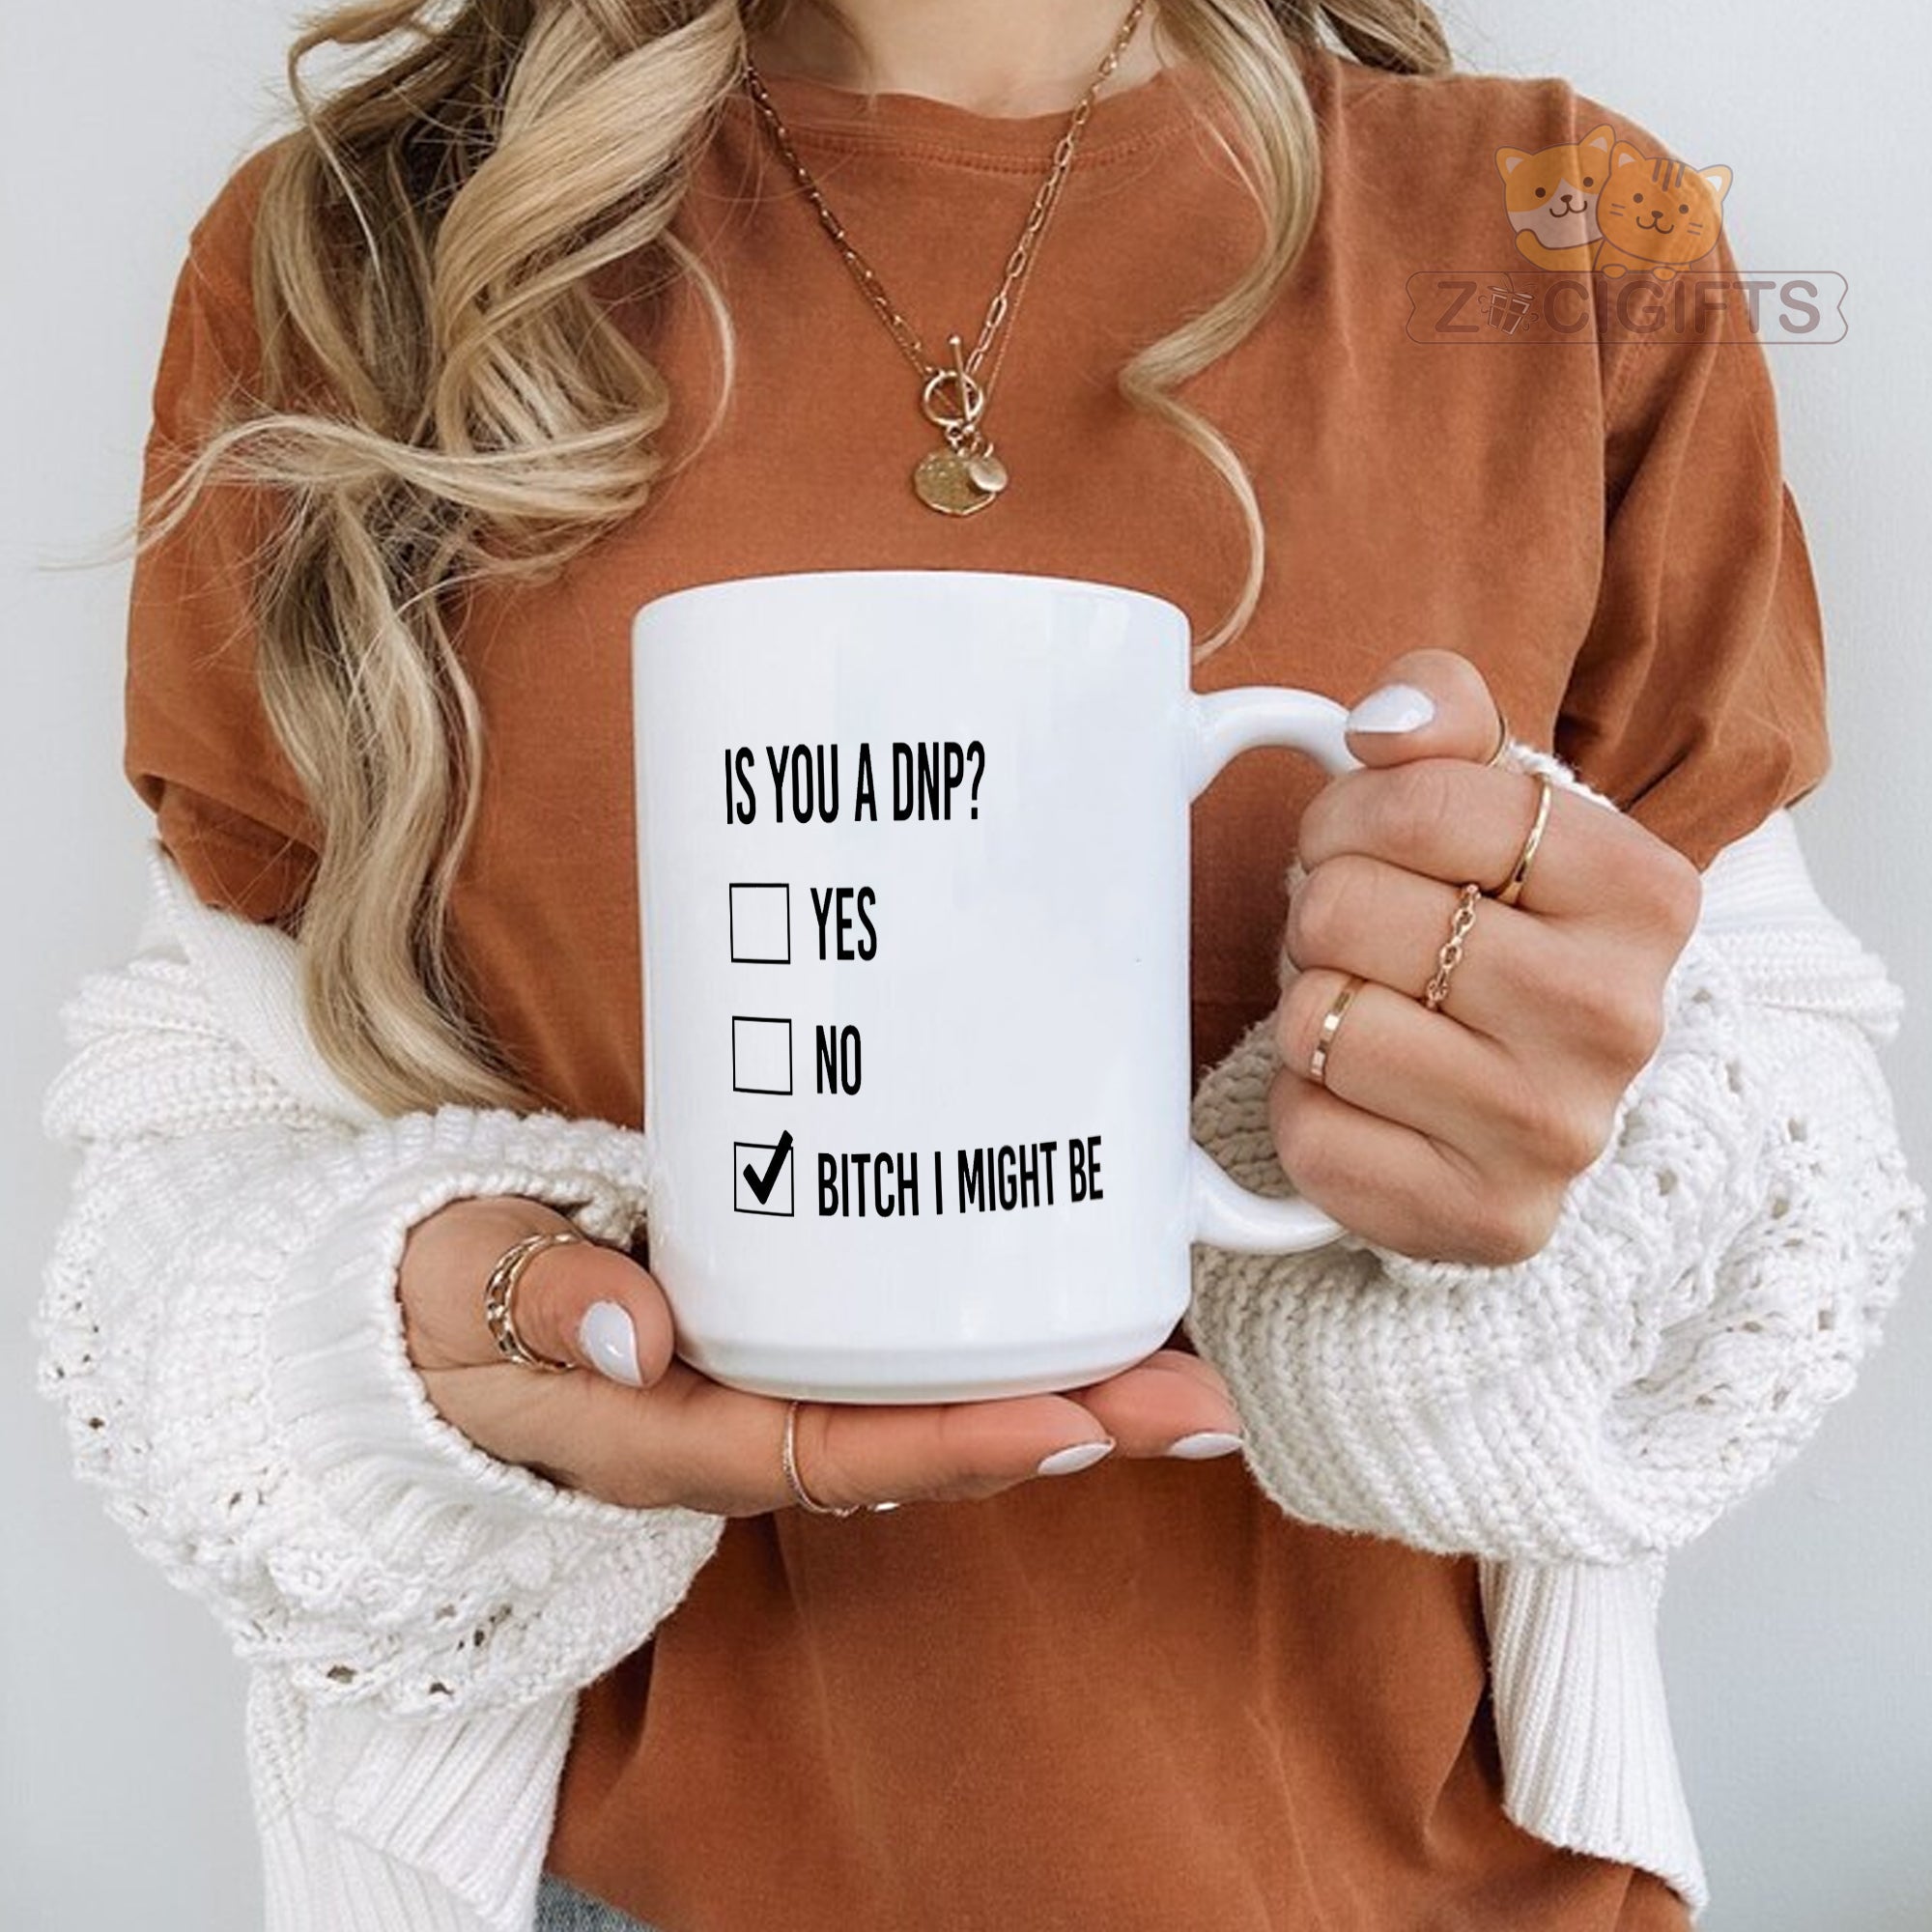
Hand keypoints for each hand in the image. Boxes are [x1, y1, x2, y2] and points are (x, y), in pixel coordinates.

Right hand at [398, 1195, 1244, 1515]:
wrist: (423, 1312)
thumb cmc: (443, 1305)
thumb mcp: (460, 1290)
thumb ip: (538, 1301)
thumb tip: (634, 1327)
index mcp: (667, 1436)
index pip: (832, 1451)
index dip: (956, 1443)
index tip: (1074, 1421)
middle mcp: (741, 1429)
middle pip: (921, 1445)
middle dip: (1065, 1427)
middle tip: (1197, 1402)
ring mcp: (769, 1389)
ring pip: (930, 1409)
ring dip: (1058, 1390)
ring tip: (1183, 1370)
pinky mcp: (785, 1339)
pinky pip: (904, 1361)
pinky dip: (996, 1349)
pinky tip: (1076, 1316)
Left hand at [1271, 650, 1702, 1266]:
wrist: (1537, 1105)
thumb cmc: (1498, 936)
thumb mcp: (1494, 805)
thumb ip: (1445, 716)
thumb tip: (1386, 719)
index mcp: (1643, 892)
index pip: (1423, 801)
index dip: (1351, 813)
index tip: (1362, 842)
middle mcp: (1616, 1019)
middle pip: (1345, 910)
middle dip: (1321, 912)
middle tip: (1362, 941)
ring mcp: (1556, 1134)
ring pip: (1317, 1022)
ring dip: (1310, 1008)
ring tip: (1368, 1013)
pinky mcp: (1484, 1222)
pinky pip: (1309, 1134)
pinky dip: (1306, 1107)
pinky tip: (1364, 1099)